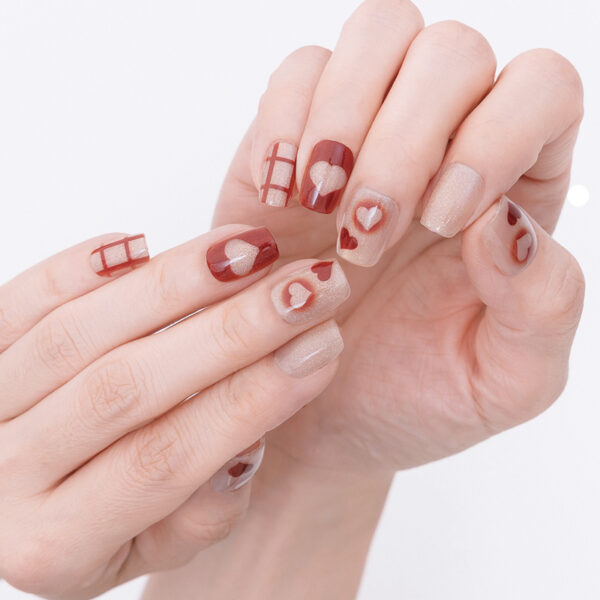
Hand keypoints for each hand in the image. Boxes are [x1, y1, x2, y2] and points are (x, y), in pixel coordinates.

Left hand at [0, 227, 346, 596]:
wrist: (24, 495)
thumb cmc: (106, 517)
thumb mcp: (158, 544)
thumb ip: (201, 515)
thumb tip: (242, 448)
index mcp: (57, 545)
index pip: (166, 460)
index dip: (251, 399)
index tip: (319, 347)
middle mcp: (2, 479)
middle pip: (127, 389)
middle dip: (232, 332)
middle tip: (305, 287)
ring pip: (80, 334)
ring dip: (175, 284)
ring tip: (250, 250)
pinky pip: (19, 300)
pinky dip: (80, 267)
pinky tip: (142, 243)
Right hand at [213, 0, 584, 476]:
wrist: (322, 412)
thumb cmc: (414, 394)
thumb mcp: (505, 380)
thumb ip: (543, 305)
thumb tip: (508, 220)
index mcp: (513, 190)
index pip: (541, 89)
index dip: (495, 136)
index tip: (441, 221)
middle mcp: (448, 143)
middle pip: (452, 52)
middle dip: (403, 142)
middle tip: (364, 233)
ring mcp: (368, 133)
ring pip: (380, 34)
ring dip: (343, 118)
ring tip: (318, 207)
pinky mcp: (296, 142)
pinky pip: (297, 73)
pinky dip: (285, 124)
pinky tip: (279, 197)